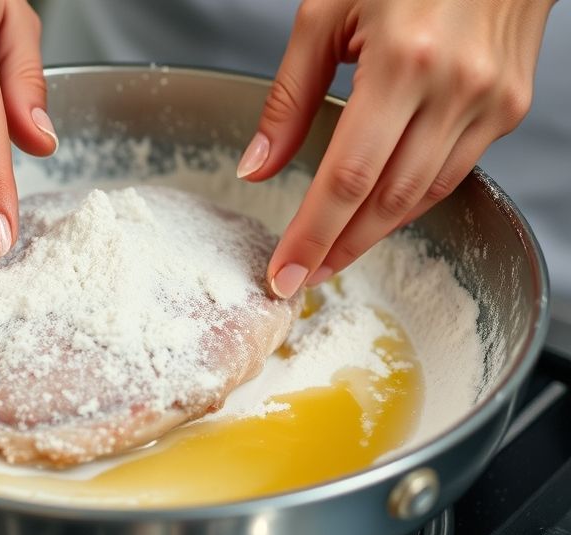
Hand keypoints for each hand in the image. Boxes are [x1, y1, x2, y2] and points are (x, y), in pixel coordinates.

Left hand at [237, 0, 554, 297]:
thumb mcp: (325, 13)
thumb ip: (289, 96)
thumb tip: (256, 165)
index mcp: (402, 59)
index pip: (347, 177)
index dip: (312, 235)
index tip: (285, 273)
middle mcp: (455, 86)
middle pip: (386, 199)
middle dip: (339, 247)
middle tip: (302, 277)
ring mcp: (490, 100)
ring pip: (423, 195)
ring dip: (374, 233)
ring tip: (332, 254)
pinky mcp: (509, 107)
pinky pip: (451, 172)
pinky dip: (410, 201)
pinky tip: (378, 214)